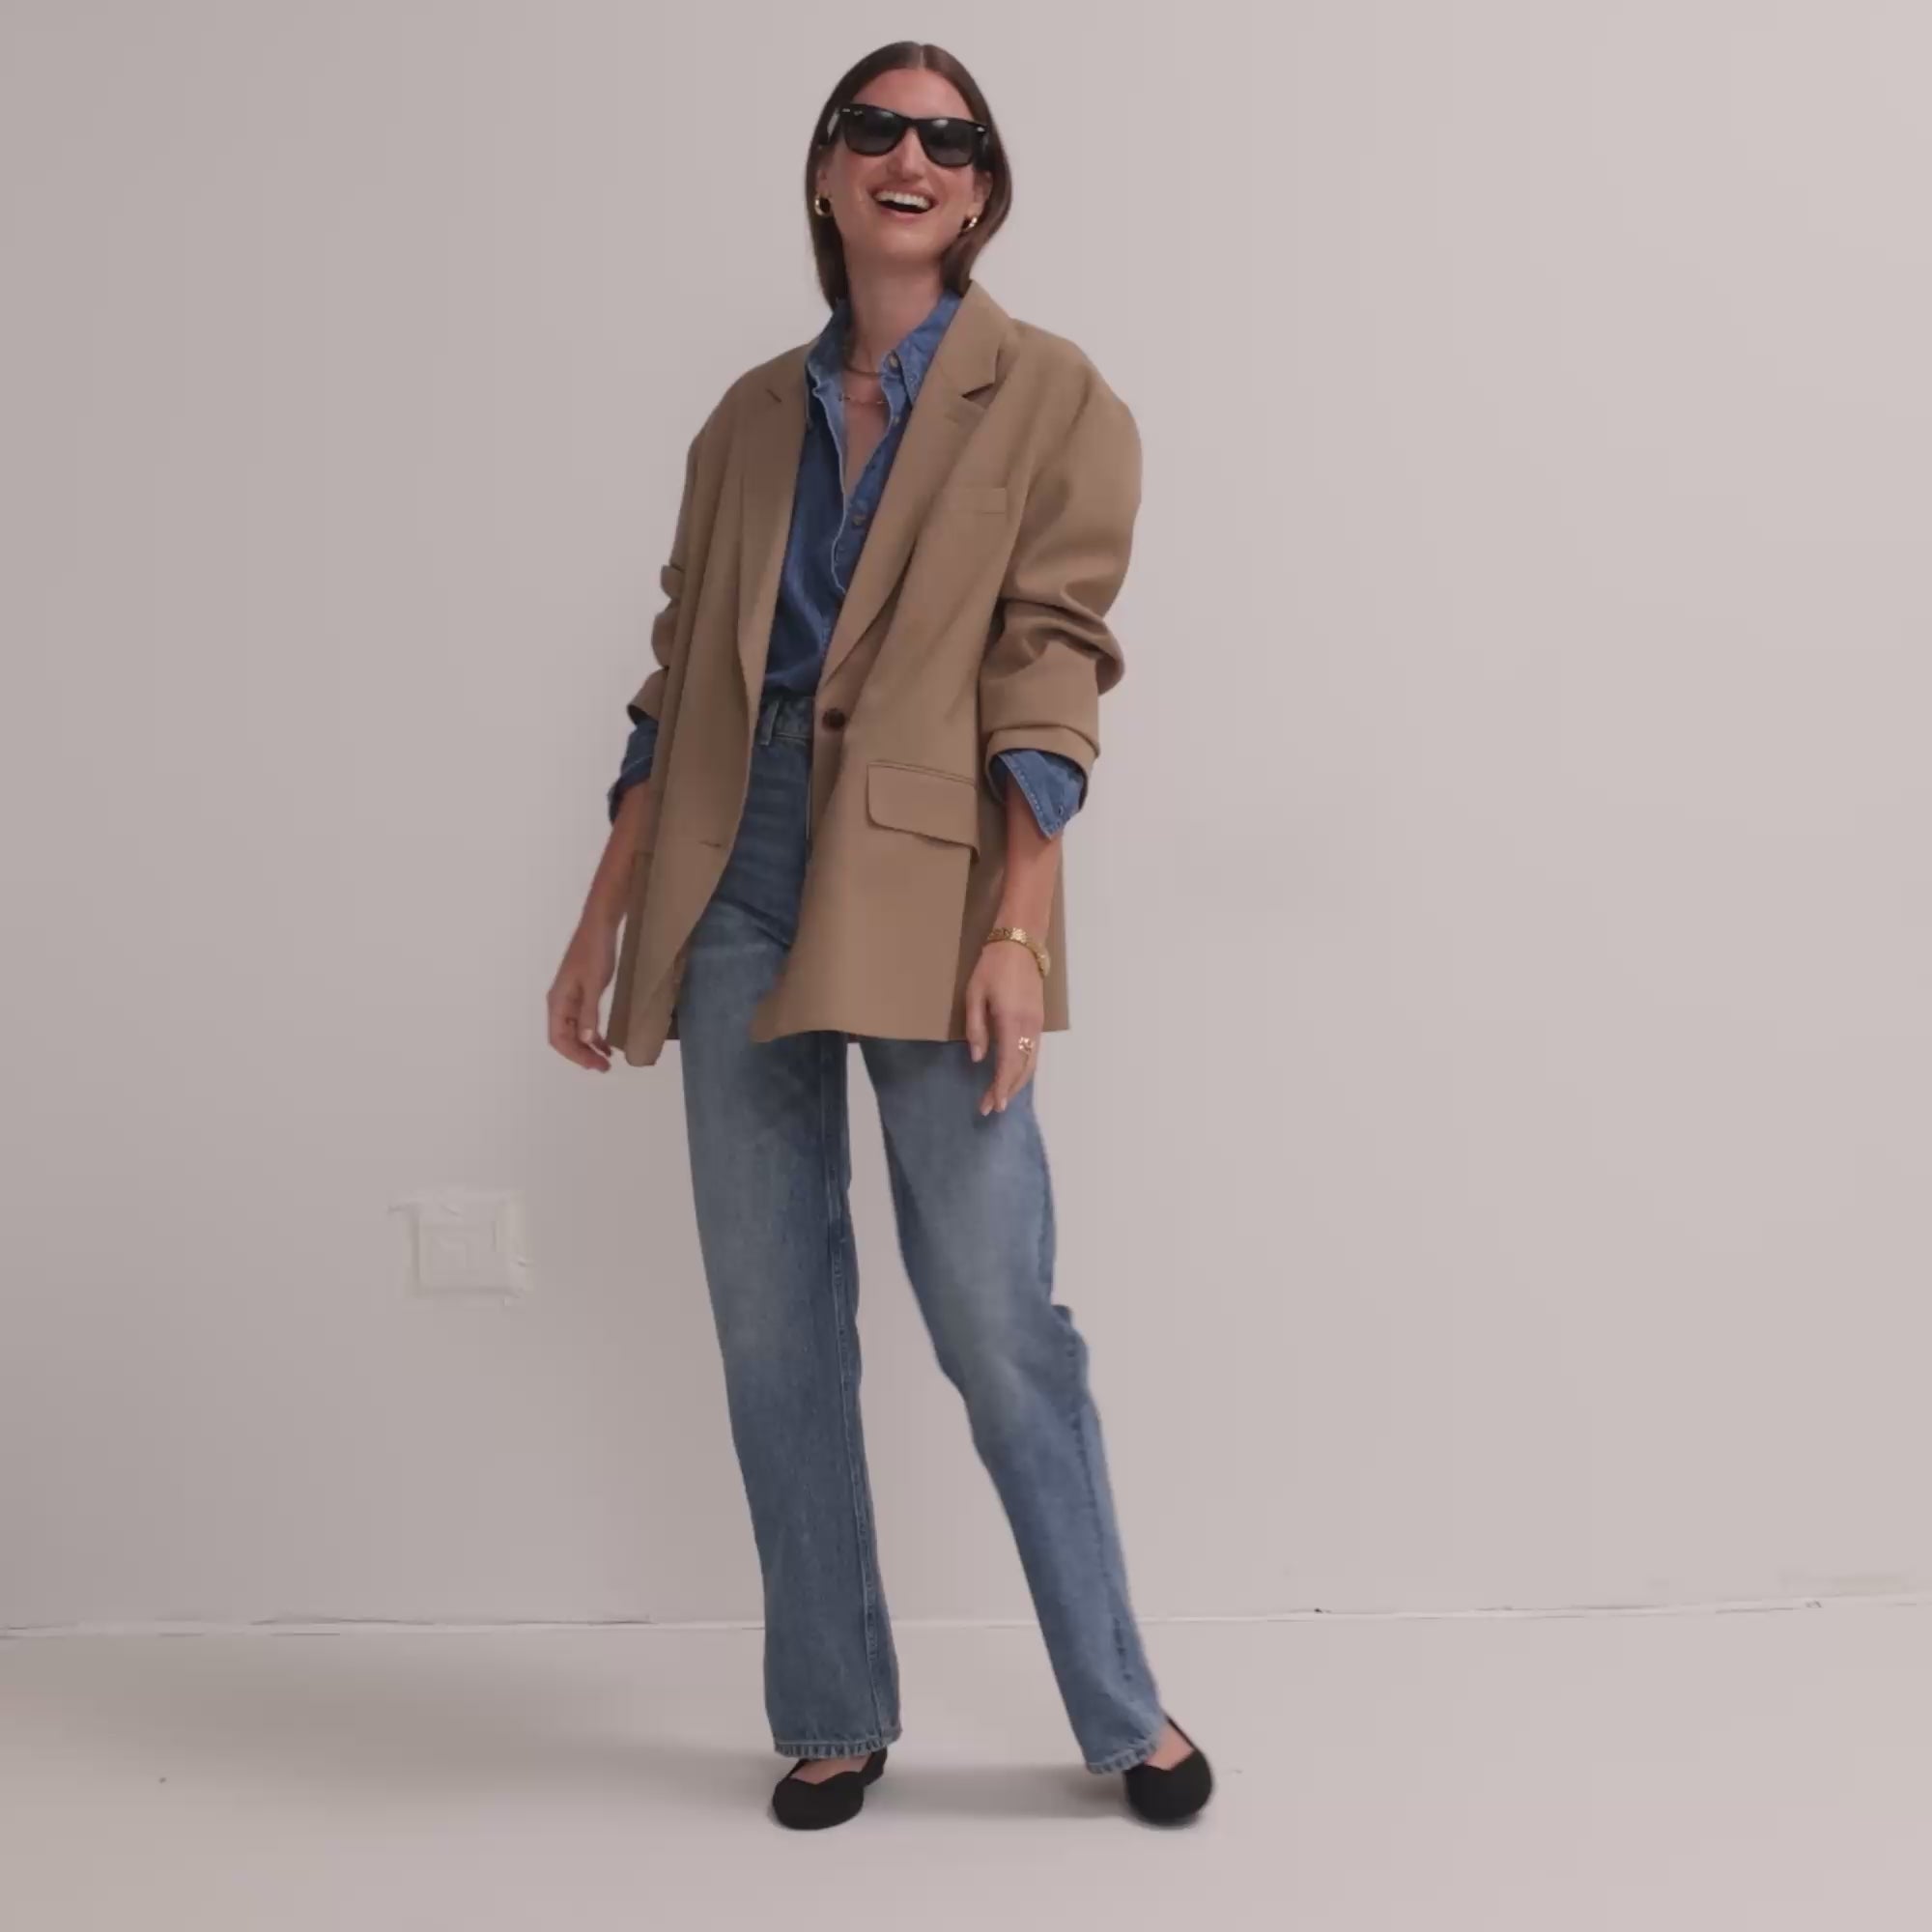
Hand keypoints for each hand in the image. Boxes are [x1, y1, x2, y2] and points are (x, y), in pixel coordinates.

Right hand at [547, 916, 619, 1070]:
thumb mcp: (593, 984)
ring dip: (588, 1047)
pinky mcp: (580, 993)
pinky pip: (582, 1021)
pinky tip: (606, 1043)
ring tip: (606, 1061)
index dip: (576, 1056)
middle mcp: (559, 1003)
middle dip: (582, 1055)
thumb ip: (589, 1013)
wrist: (599, 926)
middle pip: (565, 1038)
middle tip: (604, 1067)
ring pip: (574, 1031)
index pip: (559, 1039)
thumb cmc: (595, 952)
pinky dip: (593, 1033)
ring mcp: (569, 998)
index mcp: (557, 1001)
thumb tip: (586, 1040)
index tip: (595, 1065)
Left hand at [964, 937, 1044, 1115]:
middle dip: (1008, 1090)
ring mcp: (1037, 1023)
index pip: (1007, 1064)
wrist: (1021, 943)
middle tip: (991, 1107)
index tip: (992, 1105)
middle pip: (1023, 1069)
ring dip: (1017, 1082)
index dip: (1000, 1087)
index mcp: (1011, 1021)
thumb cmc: (992, 966)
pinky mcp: (1039, 1019)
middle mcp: (1029, 1026)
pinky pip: (1034, 1052)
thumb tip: (978, 1058)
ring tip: (1001, 1096)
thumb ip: (976, 1028)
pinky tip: (1013, 1074)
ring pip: (1031, 1062)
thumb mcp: (974, 994)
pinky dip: (1024, 1068)